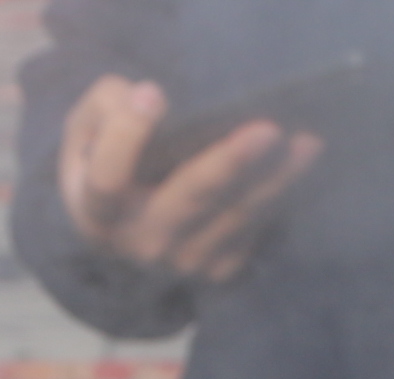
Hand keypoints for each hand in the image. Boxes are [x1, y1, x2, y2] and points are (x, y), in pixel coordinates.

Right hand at [57, 74, 322, 285]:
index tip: (153, 93)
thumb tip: (151, 97)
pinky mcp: (218, 270)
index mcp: (97, 210)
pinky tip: (300, 167)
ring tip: (306, 144)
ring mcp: (183, 262)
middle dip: (231, 163)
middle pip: (189, 199)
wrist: (126, 229)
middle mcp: (141, 242)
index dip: (128, 137)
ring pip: (236, 216)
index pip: (108, 179)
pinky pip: (254, 231)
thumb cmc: (106, 163)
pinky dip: (279, 197)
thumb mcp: (87, 131)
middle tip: (268, 130)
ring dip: (276, 179)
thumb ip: (109, 108)